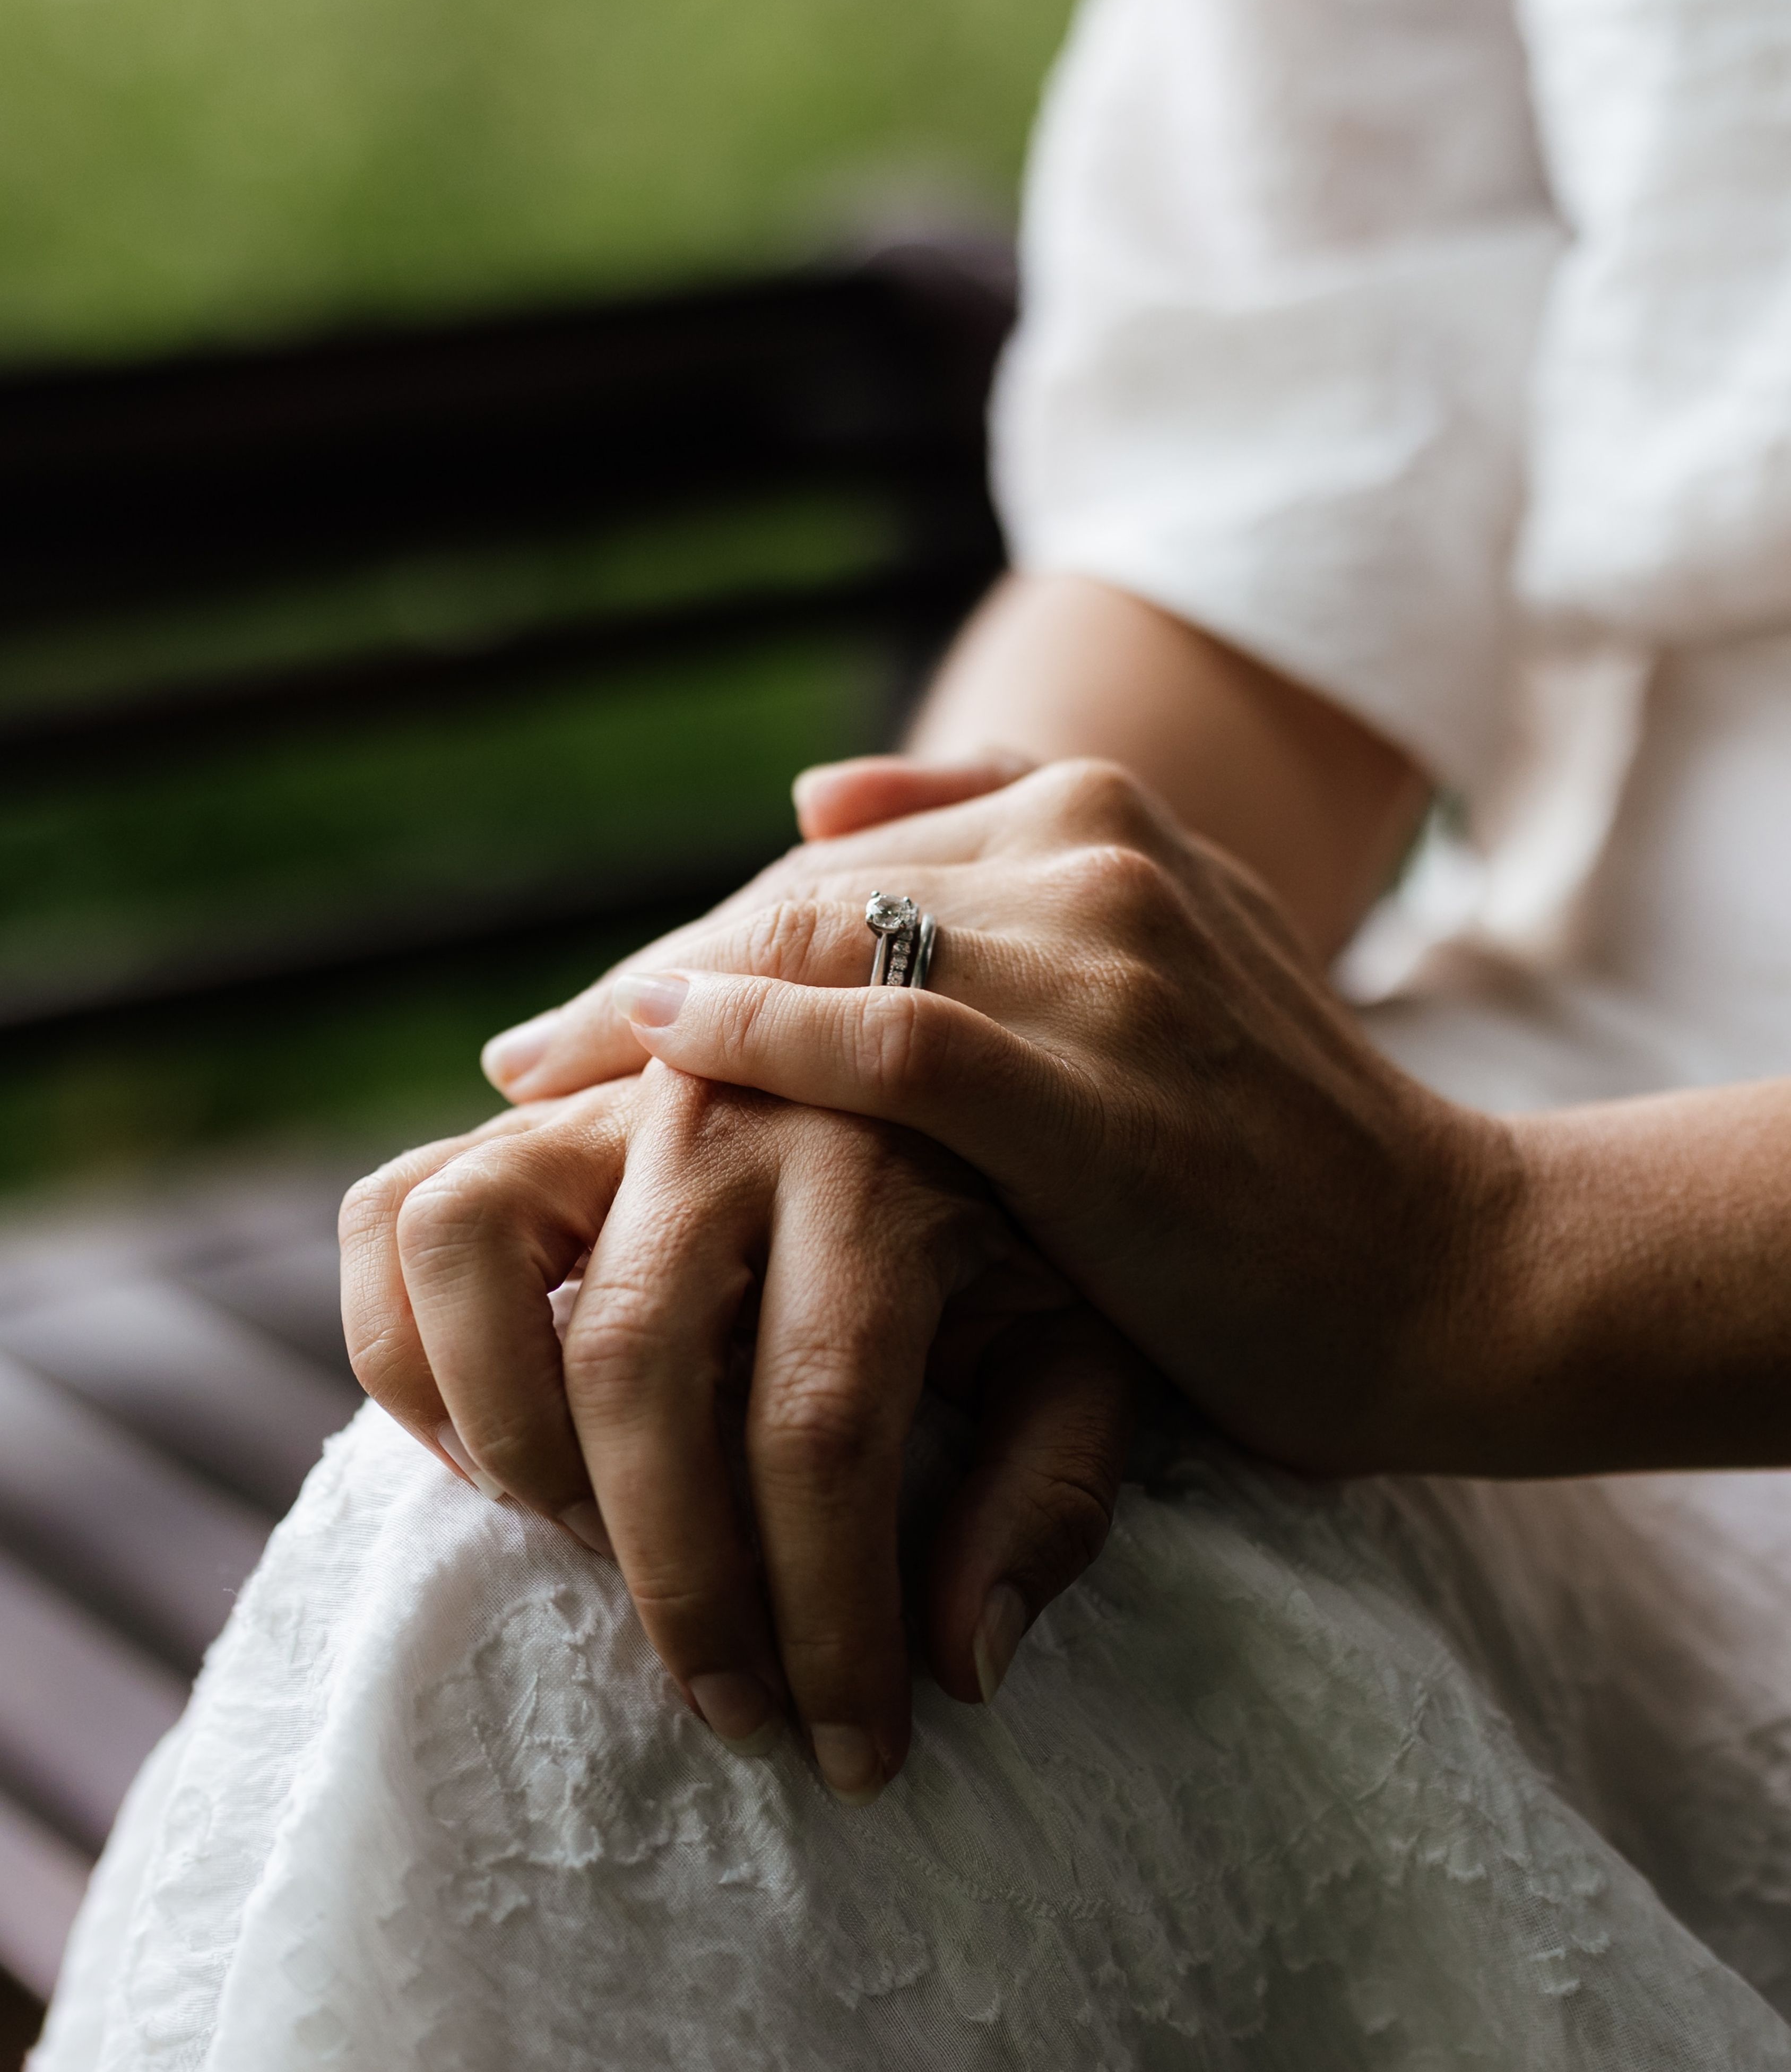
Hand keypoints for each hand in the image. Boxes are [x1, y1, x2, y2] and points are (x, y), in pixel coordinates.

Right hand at [339, 1064, 1140, 1802]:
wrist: (943, 1089)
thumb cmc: (1010, 1249)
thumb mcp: (1078, 1353)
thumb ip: (1051, 1491)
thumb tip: (960, 1661)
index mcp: (880, 1169)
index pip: (822, 1424)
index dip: (829, 1619)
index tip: (854, 1752)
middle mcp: (726, 1116)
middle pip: (635, 1361)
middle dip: (676, 1579)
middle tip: (733, 1704)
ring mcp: (602, 1105)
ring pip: (469, 1241)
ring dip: (506, 1426)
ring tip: (588, 1545)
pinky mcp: (518, 1127)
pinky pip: (392, 1213)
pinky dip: (400, 1344)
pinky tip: (484, 1452)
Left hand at [485, 756, 1510, 1477]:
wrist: (1453, 1272)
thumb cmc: (1281, 1154)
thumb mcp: (1162, 958)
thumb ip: (1007, 867)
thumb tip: (807, 799)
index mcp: (1104, 810)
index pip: (843, 865)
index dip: (706, 941)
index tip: (595, 1018)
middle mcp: (1095, 851)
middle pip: (805, 896)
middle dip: (655, 981)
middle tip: (531, 1060)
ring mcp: (1098, 957)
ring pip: (819, 948)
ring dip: (660, 1021)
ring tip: (543, 1087)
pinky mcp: (1093, 1080)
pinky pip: (882, 1038)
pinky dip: (756, 1042)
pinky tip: (656, 1066)